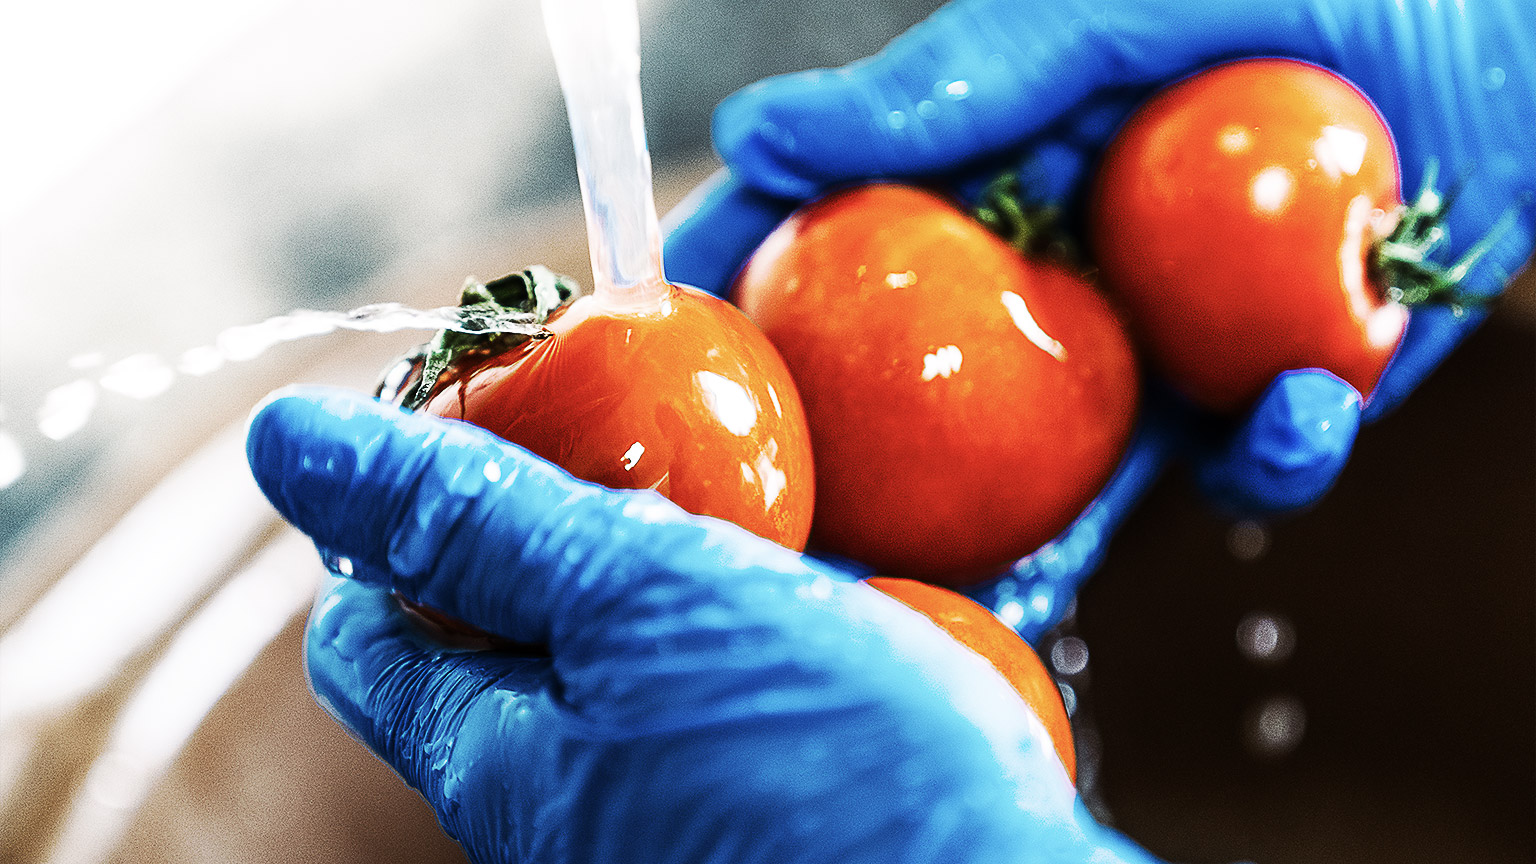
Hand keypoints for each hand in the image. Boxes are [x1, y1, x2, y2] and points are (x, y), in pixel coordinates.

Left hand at [245, 387, 1159, 863]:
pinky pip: (719, 690)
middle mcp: (566, 806)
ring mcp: (664, 809)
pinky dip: (747, 615)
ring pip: (621, 659)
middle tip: (627, 433)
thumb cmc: (827, 769)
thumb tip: (289, 444)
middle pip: (502, 641)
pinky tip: (824, 580)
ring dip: (661, 562)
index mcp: (500, 764)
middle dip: (548, 522)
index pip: (368, 634)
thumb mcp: (634, 603)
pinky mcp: (760, 804)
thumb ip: (475, 522)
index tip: (471, 423)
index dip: (393, 516)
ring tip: (743, 492)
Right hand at [665, 0, 1532, 525]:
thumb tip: (753, 136)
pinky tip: (1305, 404)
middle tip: (815, 551)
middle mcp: (1064, 279)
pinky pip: (1252, 461)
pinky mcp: (1280, 388)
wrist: (1514, 27)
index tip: (657, 346)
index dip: (745, 300)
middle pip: (933, 406)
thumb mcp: (1109, 15)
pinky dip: (1277, 449)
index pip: (839, 251)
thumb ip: (947, 84)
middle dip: (870, 488)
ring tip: (1016, 587)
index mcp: (1005, 186)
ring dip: (1046, 544)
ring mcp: (1165, 346)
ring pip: (1074, 478)